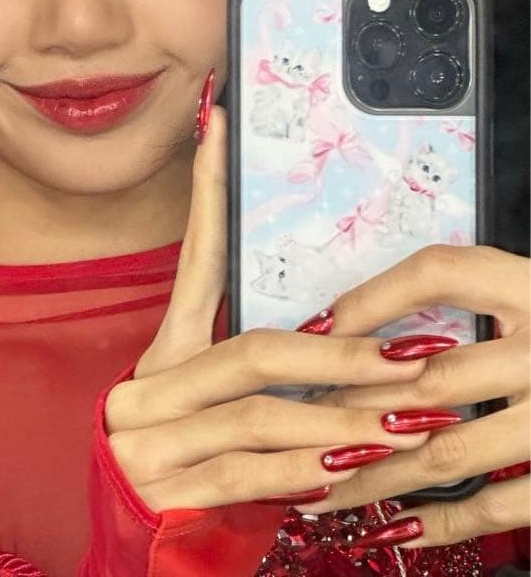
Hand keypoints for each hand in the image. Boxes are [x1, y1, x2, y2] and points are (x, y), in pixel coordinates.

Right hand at [104, 108, 446, 512]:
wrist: (121, 537)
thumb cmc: (180, 458)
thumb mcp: (205, 405)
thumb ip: (254, 373)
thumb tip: (334, 333)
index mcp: (163, 353)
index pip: (193, 261)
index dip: (208, 193)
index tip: (219, 127)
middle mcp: (149, 389)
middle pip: (252, 351)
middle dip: (340, 356)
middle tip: (408, 357)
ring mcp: (150, 442)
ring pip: (260, 415)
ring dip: (343, 420)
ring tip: (406, 421)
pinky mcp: (164, 493)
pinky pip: (249, 476)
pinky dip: (304, 470)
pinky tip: (349, 471)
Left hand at [304, 245, 529, 547]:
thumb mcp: (525, 295)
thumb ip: (465, 297)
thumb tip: (351, 325)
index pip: (440, 271)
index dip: (371, 297)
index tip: (315, 329)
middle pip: (429, 376)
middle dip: (352, 406)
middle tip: (295, 426)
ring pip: (448, 449)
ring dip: (376, 475)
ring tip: (320, 491)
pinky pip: (497, 506)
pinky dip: (439, 523)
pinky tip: (394, 531)